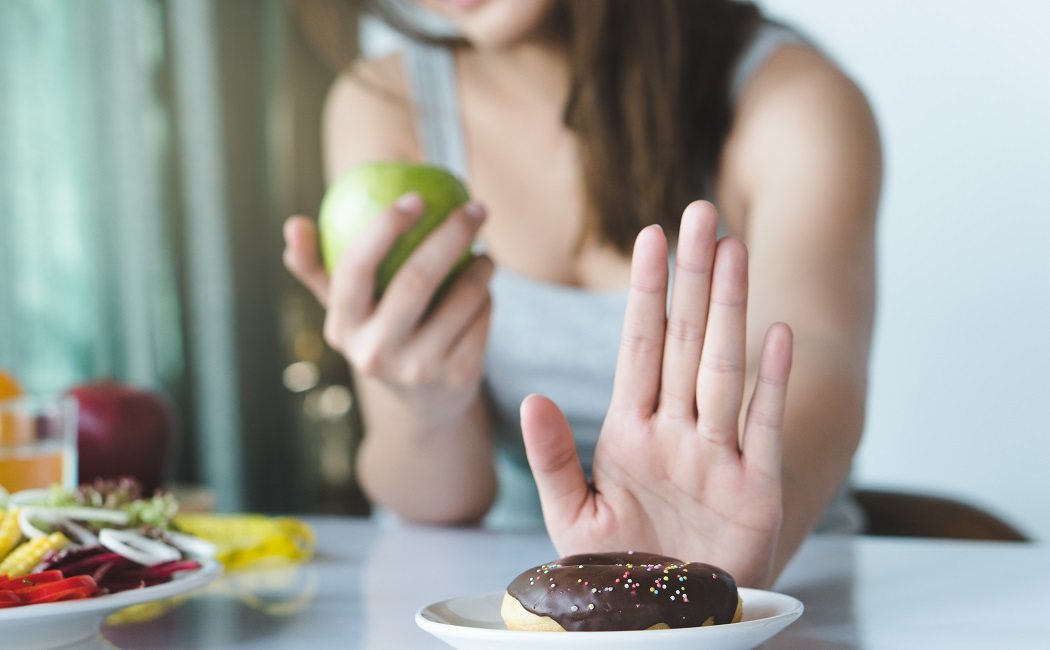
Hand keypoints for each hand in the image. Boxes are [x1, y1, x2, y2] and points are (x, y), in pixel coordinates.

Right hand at [283, 193, 493, 416]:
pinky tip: (485, 290)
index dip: (384, 227)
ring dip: (481, 267)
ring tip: (483, 254)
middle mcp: (377, 352)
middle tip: (474, 209)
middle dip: (451, 234)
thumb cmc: (380, 335)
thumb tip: (294, 224)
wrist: (423, 404)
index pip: (355, 268)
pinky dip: (487, 297)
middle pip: (417, 279)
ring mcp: (419, 369)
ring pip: (461, 297)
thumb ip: (318, 268)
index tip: (414, 198)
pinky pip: (482, 318)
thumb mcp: (347, 310)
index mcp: (343, 327)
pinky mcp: (458, 377)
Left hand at [520, 201, 792, 587]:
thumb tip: (531, 397)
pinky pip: (764, 427)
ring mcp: (718, 457)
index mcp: (631, 432)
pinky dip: (772, 383)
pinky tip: (778, 333)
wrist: (665, 622)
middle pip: (684, 341)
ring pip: (723, 368)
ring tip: (734, 250)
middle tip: (700, 213)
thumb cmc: (620, 569)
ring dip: (729, 310)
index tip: (649, 237)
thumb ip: (553, 457)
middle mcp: (677, 432)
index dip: (645, 292)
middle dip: (691, 278)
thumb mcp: (573, 515)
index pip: (638, 347)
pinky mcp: (755, 491)